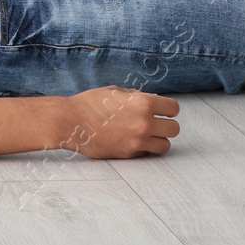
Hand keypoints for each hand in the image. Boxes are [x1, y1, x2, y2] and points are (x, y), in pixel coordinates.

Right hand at [57, 86, 179, 157]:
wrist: (71, 122)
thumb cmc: (90, 104)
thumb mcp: (114, 91)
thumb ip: (136, 96)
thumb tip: (153, 100)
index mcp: (142, 103)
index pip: (173, 108)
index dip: (168, 108)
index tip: (163, 110)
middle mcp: (144, 123)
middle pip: (174, 129)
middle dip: (166, 124)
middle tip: (156, 122)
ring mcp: (137, 140)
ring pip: (165, 145)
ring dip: (159, 139)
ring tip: (148, 134)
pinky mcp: (129, 153)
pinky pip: (147, 152)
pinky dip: (144, 147)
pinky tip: (132, 139)